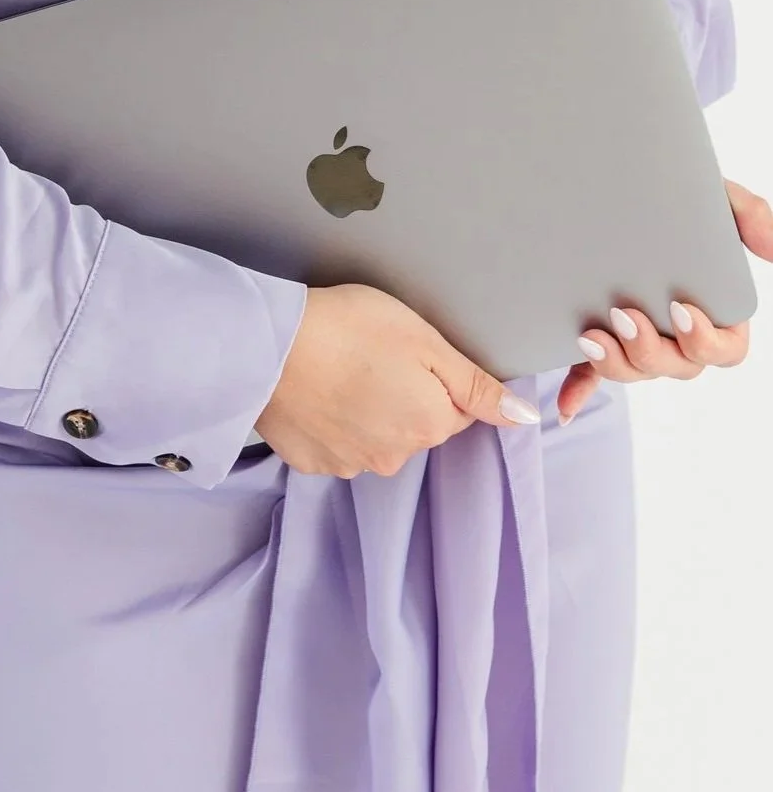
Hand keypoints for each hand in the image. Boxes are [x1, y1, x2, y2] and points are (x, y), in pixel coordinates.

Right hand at [255, 281, 542, 478]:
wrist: (266, 346)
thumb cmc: (346, 328)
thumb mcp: (424, 340)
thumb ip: (476, 383)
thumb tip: (525, 418)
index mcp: (429, 423)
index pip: (454, 408)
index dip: (433, 375)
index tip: (403, 351)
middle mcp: (395, 455)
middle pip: (414, 425)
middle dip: (400, 395)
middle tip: (368, 354)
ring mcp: (349, 463)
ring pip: (374, 436)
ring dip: (364, 410)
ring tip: (338, 369)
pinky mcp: (311, 462)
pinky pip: (334, 444)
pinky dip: (329, 421)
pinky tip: (316, 391)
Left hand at [555, 178, 772, 424]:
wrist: (615, 186)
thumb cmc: (673, 196)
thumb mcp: (715, 198)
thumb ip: (749, 216)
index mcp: (714, 311)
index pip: (725, 350)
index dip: (705, 342)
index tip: (680, 311)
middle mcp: (677, 334)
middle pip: (677, 367)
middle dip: (651, 350)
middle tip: (625, 315)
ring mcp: (638, 339)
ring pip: (636, 371)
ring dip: (616, 363)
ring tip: (591, 336)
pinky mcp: (600, 337)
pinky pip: (591, 374)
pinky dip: (578, 390)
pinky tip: (565, 405)